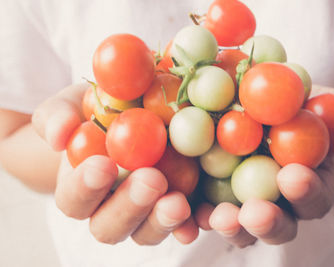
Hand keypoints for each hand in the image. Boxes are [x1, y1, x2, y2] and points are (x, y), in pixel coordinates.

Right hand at [32, 83, 198, 244]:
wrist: (132, 113)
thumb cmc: (98, 112)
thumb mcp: (74, 103)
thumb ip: (58, 116)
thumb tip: (59, 135)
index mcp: (82, 188)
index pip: (74, 199)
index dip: (85, 188)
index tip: (103, 164)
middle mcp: (111, 208)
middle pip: (111, 226)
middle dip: (130, 207)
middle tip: (151, 180)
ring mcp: (146, 213)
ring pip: (148, 232)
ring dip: (163, 221)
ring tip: (179, 202)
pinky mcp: (178, 208)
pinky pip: (186, 225)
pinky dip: (197, 223)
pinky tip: (210, 216)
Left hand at [194, 86, 333, 247]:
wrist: (263, 108)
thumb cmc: (298, 107)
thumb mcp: (326, 103)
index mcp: (306, 184)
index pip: (312, 197)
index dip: (306, 191)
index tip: (293, 176)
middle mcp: (277, 202)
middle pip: (276, 223)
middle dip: (268, 221)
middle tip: (254, 212)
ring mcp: (243, 203)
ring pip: (239, 225)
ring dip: (229, 225)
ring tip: (217, 217)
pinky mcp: (211, 196)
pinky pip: (202, 212)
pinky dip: (193, 216)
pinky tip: (184, 211)